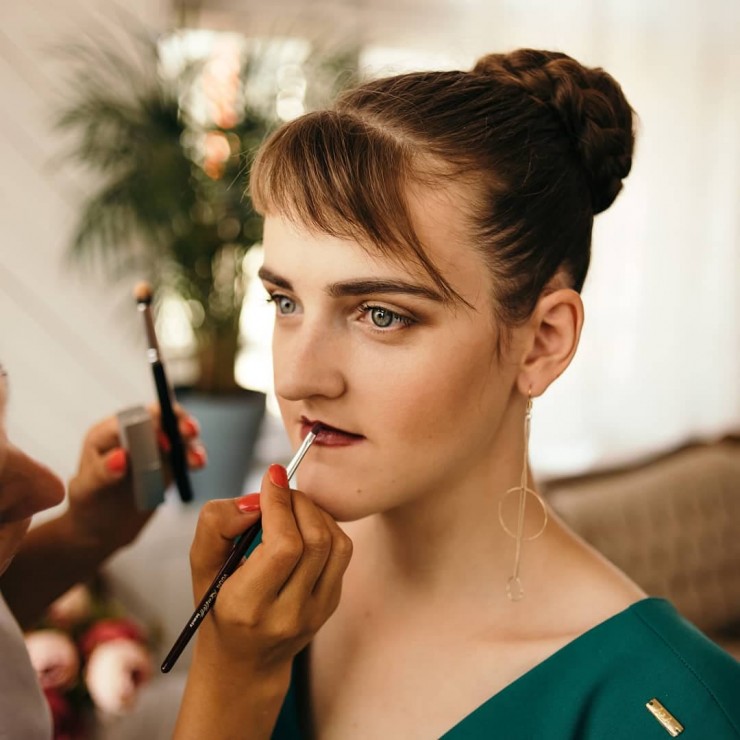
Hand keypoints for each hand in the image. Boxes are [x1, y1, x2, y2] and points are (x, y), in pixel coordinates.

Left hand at [66, 405, 204, 553]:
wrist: (100, 529)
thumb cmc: (87, 505)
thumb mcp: (86, 491)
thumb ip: (101, 473)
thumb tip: (121, 457)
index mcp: (110, 434)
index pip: (134, 417)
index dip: (151, 421)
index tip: (160, 438)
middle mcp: (135, 436)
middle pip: (162, 418)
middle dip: (177, 420)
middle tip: (188, 431)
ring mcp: (155, 450)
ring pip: (178, 435)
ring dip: (190, 440)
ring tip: (195, 458)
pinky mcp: (170, 466)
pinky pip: (186, 456)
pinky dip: (195, 457)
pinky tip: (197, 464)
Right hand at [189, 464, 352, 678]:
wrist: (244, 661)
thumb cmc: (218, 604)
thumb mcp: (201, 566)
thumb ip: (216, 525)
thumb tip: (256, 499)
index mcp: (247, 607)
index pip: (282, 546)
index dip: (280, 504)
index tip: (271, 476)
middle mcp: (287, 614)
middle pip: (314, 540)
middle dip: (298, 502)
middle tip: (279, 490)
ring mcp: (315, 612)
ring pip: (335, 543)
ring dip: (315, 511)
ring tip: (291, 507)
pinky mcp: (331, 604)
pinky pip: (341, 552)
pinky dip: (326, 526)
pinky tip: (303, 526)